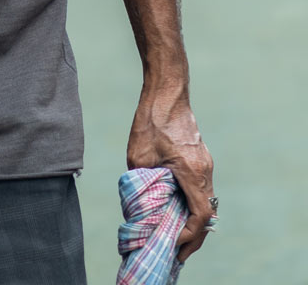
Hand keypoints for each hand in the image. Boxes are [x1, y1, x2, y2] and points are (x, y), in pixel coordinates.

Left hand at [127, 88, 214, 262]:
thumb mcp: (138, 156)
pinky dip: (193, 204)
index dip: (188, 236)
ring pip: (206, 201)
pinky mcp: (200, 157)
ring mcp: (205, 163)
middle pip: (207, 214)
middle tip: (177, 254)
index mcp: (192, 172)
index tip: (172, 244)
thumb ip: (141, 184)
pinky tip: (177, 210)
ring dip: (194, 221)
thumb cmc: (151, 120)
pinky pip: (201, 188)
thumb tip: (138, 206)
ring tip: (176, 237)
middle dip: (193, 238)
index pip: (200, 216)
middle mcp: (204, 170)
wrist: (167, 90)